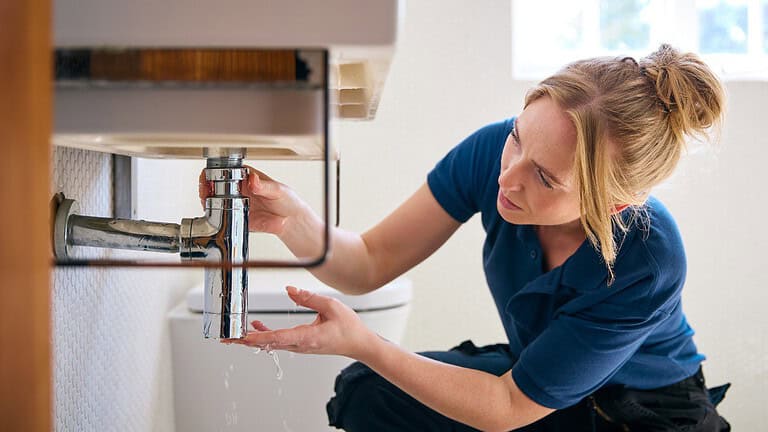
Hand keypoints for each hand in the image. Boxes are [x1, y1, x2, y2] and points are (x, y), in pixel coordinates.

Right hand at [198, 166, 307, 236]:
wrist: (292, 221)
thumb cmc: (288, 201)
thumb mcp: (278, 190)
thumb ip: (264, 185)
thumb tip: (252, 179)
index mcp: (248, 178)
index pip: (227, 170)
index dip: (216, 171)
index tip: (210, 175)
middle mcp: (240, 190)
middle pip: (216, 185)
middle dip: (206, 185)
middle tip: (205, 189)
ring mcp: (237, 204)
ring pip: (215, 200)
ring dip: (207, 199)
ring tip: (205, 199)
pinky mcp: (237, 218)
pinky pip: (222, 217)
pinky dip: (214, 215)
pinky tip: (211, 213)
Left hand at [223, 286, 378, 359]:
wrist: (359, 344)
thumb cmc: (349, 327)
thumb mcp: (332, 306)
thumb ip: (309, 298)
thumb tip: (289, 290)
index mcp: (307, 337)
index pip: (277, 338)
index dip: (257, 337)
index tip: (241, 337)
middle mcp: (300, 345)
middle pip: (267, 343)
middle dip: (245, 341)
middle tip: (225, 339)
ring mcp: (299, 346)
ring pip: (270, 343)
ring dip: (251, 338)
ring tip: (233, 334)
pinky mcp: (300, 344)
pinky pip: (278, 341)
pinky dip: (264, 335)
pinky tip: (256, 327)